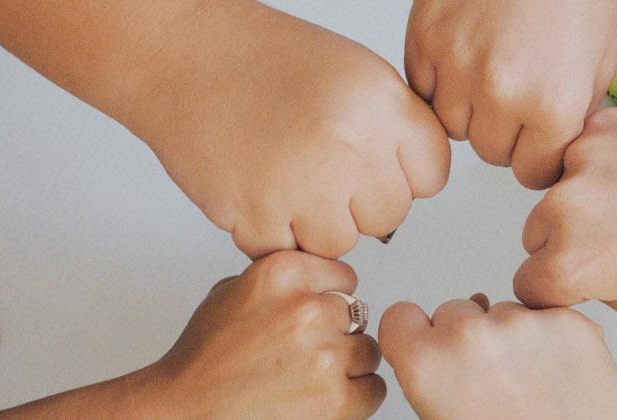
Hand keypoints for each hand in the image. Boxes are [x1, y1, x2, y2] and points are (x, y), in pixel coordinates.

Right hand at [126, 7, 450, 258]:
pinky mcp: (258, 217)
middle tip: (321, 169)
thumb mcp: (356, 74)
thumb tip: (416, 183)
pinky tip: (258, 188)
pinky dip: (271, 232)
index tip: (376, 164)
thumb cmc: (264, 60)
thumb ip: (394, 129)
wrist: (184, 57)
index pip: (432, 175)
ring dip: (315, 223)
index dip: (402, 173)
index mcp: (382, 104)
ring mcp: (304, 186)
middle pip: (389, 216)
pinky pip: (287, 253)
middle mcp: (349, 145)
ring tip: (286, 176)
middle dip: (359, 201)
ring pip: (341, 243)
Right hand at [141, 250, 386, 419]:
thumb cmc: (203, 360)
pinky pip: (373, 389)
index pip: (344, 275)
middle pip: (358, 314)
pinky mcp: (335, 399)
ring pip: (369, 351)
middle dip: (337, 333)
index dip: (331, 299)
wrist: (187, 410)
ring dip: (349, 365)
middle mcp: (305, 309)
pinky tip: (323, 398)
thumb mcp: (231, 291)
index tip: (317, 316)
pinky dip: (355, 397)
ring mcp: (324, 355)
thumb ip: (281, 280)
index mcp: (281, 274)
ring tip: (310, 377)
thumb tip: (319, 281)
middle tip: (306, 353)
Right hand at [379, 294, 616, 419]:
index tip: (428, 344)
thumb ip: (428, 377)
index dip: (416, 333)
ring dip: (510, 338)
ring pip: (502, 311)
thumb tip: (431, 349)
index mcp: (428, 364)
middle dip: (465, 339)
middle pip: (453, 310)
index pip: (401, 316)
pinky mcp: (568, 323)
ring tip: (527, 386)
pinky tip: (555, 377)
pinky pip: (546, 315)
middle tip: (487, 381)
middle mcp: (470, 336)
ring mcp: (522, 324)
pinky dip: (550, 339)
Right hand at [404, 0, 615, 188]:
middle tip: (518, 98)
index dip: (539, 157)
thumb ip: (576, 114)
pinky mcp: (425, 39)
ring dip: (471, 109)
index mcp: (553, 103)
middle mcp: (502, 91)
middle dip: (507, 133)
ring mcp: (456, 65)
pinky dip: (441, 81)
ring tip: (491, 73)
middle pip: (492, 154)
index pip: (534, 173)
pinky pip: (424, 89)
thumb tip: (556, 148)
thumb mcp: (600, 61)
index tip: (538, 144)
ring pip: (453, 126)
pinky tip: (466, 58)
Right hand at [514, 106, 616, 312]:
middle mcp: (565, 211)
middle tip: (616, 235)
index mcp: (571, 264)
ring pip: (554, 188)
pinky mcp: (596, 127)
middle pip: (534, 233)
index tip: (573, 277)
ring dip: (581, 196)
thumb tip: (566, 273)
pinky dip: (600, 160)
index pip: (526, 284)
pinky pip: (578, 150)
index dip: (553, 285)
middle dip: (563, 238)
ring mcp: (579, 162)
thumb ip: (588, 288)